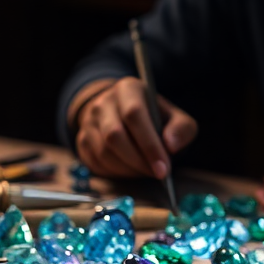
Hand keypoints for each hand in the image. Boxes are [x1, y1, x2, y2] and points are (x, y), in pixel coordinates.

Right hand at [74, 77, 197, 178]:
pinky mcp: (82, 141)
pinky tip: (131, 170)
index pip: (134, 115)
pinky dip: (116, 173)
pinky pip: (96, 163)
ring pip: (104, 153)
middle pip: (114, 136)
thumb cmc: (153, 117)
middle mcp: (103, 103)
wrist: (122, 113)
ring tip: (146, 171)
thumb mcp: (174, 117)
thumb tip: (170, 146)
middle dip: (138, 161)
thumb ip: (181, 129)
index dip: (149, 145)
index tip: (163, 168)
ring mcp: (89, 122)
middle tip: (157, 174)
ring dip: (128, 169)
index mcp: (128, 89)